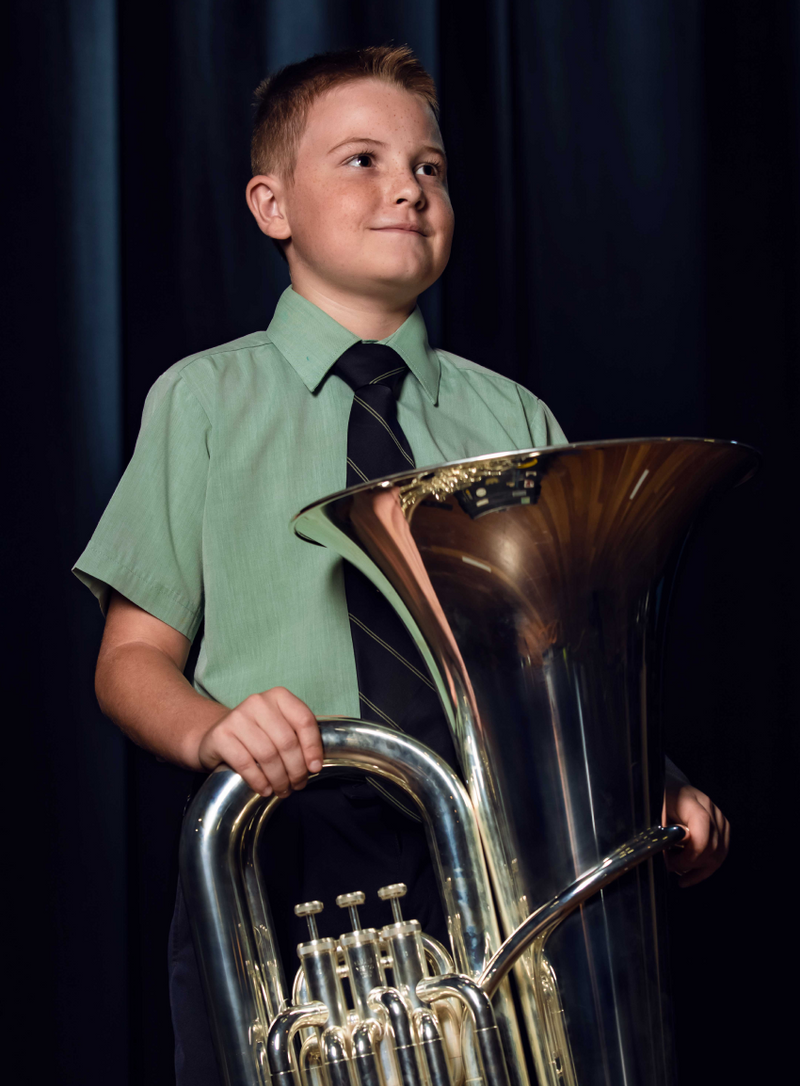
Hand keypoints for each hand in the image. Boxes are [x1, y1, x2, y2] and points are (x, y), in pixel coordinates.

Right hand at [197, 687, 322, 797]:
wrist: (218, 736)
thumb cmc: (257, 734)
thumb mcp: (280, 727)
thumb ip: (298, 737)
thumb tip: (314, 765)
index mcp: (279, 696)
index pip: (304, 721)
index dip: (313, 747)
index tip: (314, 768)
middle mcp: (258, 702)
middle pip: (287, 742)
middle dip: (296, 770)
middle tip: (297, 785)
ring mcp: (237, 717)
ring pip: (268, 755)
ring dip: (279, 779)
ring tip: (282, 790)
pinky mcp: (221, 735)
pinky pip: (246, 764)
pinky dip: (259, 781)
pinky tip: (265, 789)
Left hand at [662, 784, 729, 887]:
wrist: (671, 786)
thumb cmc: (659, 798)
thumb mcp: (653, 811)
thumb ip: (663, 831)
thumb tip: (669, 854)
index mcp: (689, 799)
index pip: (702, 827)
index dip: (691, 853)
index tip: (672, 863)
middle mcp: (709, 807)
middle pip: (712, 846)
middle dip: (691, 864)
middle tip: (670, 866)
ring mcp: (719, 818)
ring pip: (719, 853)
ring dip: (699, 869)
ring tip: (679, 871)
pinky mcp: (723, 828)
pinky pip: (720, 853)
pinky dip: (705, 868)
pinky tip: (690, 874)